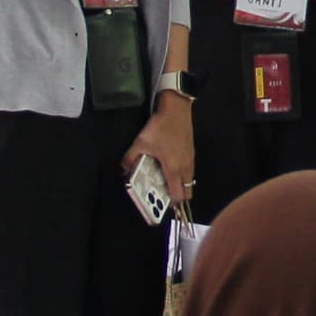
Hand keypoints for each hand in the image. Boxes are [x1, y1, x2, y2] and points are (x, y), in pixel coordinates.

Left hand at [126, 93, 194, 207]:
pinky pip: (189, 170)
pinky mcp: (191, 151)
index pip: (177, 194)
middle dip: (178, 197)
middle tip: (165, 197)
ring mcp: (190, 158)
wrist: (177, 108)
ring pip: (189, 180)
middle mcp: (185, 166)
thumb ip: (130, 158)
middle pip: (188, 190)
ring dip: (180, 185)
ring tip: (166, 183)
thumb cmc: (160, 127)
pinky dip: (183, 174)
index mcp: (174, 168)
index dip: (171, 203)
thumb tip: (123, 169)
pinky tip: (171, 167)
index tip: (162, 206)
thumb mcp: (141, 143)